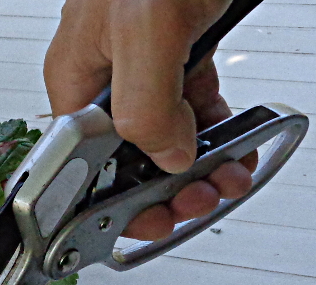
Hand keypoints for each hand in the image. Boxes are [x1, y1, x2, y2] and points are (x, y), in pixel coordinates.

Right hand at [43, 0, 256, 239]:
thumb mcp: (144, 30)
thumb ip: (147, 104)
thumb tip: (167, 156)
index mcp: (77, 82)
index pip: (82, 168)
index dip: (113, 205)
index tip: (150, 224)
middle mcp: (107, 82)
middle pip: (129, 162)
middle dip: (167, 191)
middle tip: (202, 201)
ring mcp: (146, 71)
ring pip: (167, 142)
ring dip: (201, 170)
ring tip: (229, 179)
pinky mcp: (182, 55)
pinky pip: (196, 110)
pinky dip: (219, 135)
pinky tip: (237, 146)